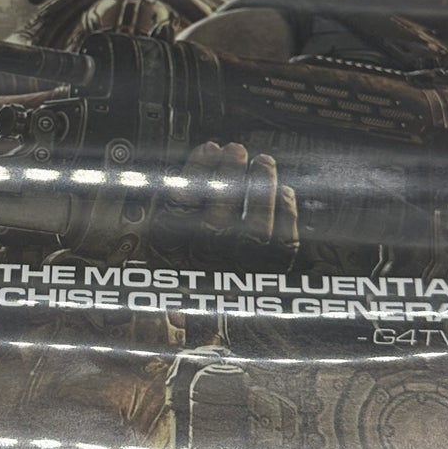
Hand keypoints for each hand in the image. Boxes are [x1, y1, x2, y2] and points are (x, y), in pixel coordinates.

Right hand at [172, 139, 298, 264]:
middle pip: (216, 222)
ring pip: (254, 234)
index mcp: (169, 251)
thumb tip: (209, 152)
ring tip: (263, 162)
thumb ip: (173, 197)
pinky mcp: (269, 274)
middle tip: (236, 149)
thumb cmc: (184, 255)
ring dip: (260, 191)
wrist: (209, 301)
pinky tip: (283, 191)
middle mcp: (202, 265)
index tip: (209, 148)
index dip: (197, 173)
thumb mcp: (161, 230)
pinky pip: (282, 248)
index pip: (179, 209)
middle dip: (229, 178)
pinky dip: (285, 216)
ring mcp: (238, 271)